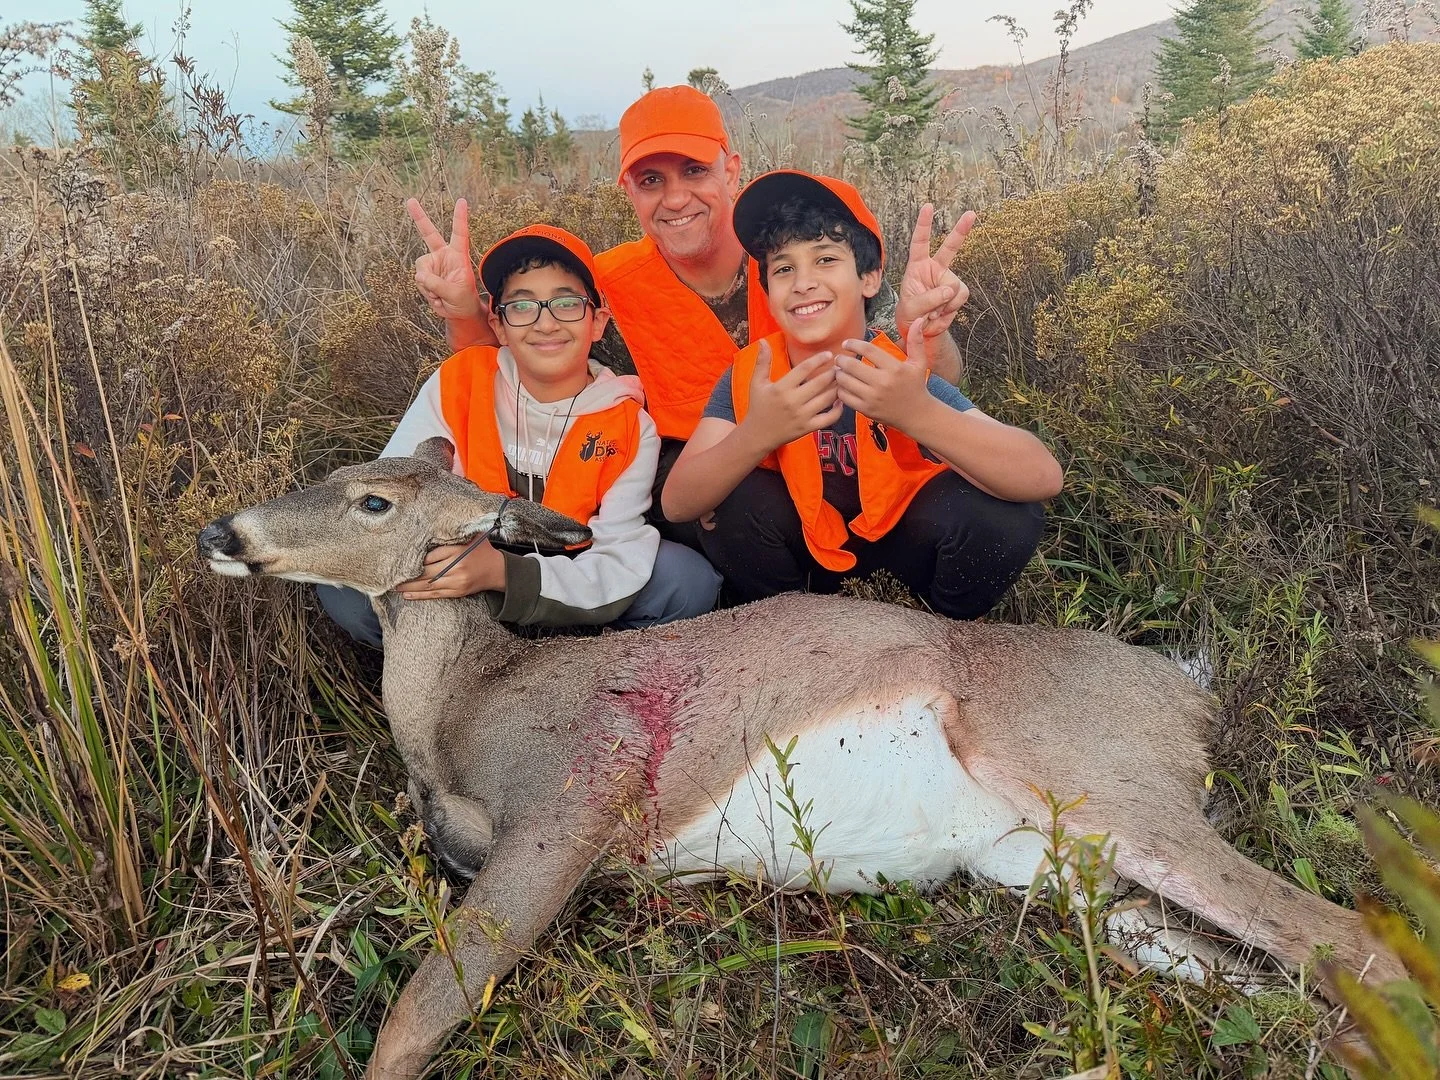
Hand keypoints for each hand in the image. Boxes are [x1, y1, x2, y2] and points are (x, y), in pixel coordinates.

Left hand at [395, 540, 504, 599]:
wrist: (497, 570)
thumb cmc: (482, 550)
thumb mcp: (472, 536)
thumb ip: (455, 532)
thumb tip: (433, 525)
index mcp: (458, 551)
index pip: (432, 556)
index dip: (416, 559)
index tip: (401, 559)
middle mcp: (456, 567)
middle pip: (427, 572)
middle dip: (408, 576)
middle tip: (392, 576)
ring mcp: (456, 581)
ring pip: (428, 585)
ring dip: (410, 587)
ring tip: (394, 587)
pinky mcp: (457, 592)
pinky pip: (435, 595)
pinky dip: (420, 595)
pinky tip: (408, 595)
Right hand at [407, 197, 487, 323]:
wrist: (459, 311)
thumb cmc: (464, 300)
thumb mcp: (455, 293)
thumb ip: (438, 284)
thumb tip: (420, 276)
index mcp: (458, 255)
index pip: (459, 233)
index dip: (460, 217)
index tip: (462, 201)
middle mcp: (443, 255)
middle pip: (428, 233)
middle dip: (419, 217)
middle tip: (410, 200)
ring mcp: (433, 264)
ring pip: (421, 270)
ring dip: (429, 286)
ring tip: (442, 295)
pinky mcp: (425, 274)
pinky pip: (419, 281)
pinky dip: (426, 292)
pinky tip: (437, 297)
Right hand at [739, 339, 843, 448]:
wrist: (758, 435)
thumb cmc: (758, 406)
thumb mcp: (757, 383)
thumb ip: (762, 362)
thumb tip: (763, 340)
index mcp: (781, 388)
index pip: (804, 369)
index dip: (818, 360)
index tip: (829, 354)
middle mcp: (793, 402)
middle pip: (819, 383)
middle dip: (833, 372)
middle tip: (841, 365)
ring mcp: (802, 416)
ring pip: (827, 399)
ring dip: (838, 387)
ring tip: (844, 378)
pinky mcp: (808, 428)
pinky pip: (828, 418)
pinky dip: (838, 410)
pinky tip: (840, 400)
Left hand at [834, 319, 932, 429]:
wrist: (916, 414)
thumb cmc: (916, 385)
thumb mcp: (919, 363)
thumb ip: (916, 341)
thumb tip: (919, 320)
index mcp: (894, 368)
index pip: (867, 349)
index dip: (853, 344)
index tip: (846, 344)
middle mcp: (882, 383)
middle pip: (852, 365)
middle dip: (841, 359)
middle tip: (838, 358)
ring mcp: (873, 397)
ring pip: (845, 381)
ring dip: (838, 374)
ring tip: (839, 370)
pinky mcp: (866, 410)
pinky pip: (845, 397)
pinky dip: (840, 389)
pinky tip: (842, 385)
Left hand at [894, 204, 974, 347]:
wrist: (920, 330)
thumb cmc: (909, 315)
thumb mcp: (911, 308)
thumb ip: (928, 299)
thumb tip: (950, 290)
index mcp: (917, 266)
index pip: (920, 242)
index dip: (924, 225)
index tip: (928, 206)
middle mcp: (935, 268)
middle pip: (950, 247)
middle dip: (961, 230)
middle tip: (971, 213)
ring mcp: (948, 279)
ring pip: (954, 287)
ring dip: (943, 304)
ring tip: (931, 313)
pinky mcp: (958, 292)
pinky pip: (960, 297)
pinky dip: (950, 309)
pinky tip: (940, 314)